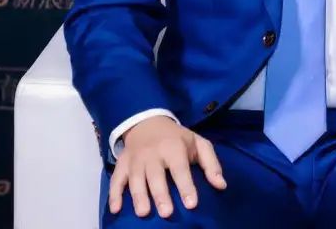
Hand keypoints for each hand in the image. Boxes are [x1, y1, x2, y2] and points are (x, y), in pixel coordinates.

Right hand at [109, 116, 226, 218]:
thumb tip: (221, 185)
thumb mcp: (198, 144)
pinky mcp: (122, 165)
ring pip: (135, 179)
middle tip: (167, 213)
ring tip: (143, 213)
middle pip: (156, 176)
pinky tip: (115, 209)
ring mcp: (135, 160)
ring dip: (138, 196)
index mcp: (174, 148)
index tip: (192, 204)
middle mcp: (153, 154)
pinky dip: (114, 194)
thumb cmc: (177, 138)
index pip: (180, 169)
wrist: (148, 122)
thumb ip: (211, 164)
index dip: (186, 186)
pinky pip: (116, 180)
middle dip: (161, 194)